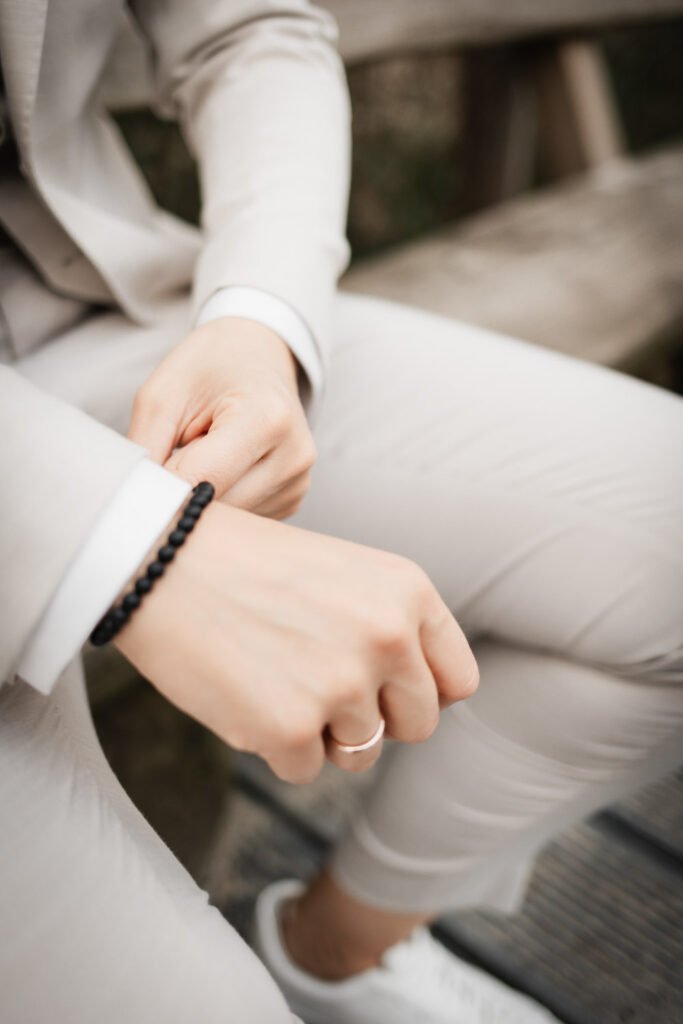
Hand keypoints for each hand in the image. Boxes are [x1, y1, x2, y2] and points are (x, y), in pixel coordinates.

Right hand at [115, 503, 478, 783]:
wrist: (158, 558)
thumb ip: (392, 626)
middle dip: (373, 718)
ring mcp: (342, 685)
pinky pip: (303, 771)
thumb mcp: (345, 572)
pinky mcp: (290, 729)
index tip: (384, 689)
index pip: (458, 681)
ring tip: (274, 678)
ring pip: (361, 754)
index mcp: (408, 593)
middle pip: (417, 725)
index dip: (419, 692)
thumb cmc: (245, 563)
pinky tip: (244, 693)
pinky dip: (272, 746)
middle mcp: (388, 638)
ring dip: (321, 733)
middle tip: (318, 685)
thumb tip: (420, 697)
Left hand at [128, 318, 316, 518]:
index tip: (142, 481)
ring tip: (203, 456)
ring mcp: (298, 481)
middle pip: (217, 506)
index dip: (163, 486)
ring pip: (228, 518)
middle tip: (173, 456)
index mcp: (267, 417)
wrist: (254, 355)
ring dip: (202, 497)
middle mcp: (293, 454)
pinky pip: (242, 518)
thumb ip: (146, 450)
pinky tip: (222, 469)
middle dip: (183, 492)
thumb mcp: (162, 395)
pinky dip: (221, 500)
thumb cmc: (208, 369)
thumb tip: (139, 504)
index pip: (203, 480)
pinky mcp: (293, 498)